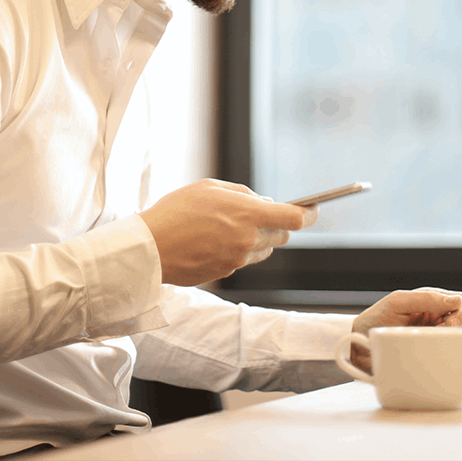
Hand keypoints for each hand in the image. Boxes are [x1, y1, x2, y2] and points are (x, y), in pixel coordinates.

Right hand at [139, 179, 318, 285]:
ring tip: (228, 227)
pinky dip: (238, 250)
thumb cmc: (176, 211)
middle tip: (260, 214)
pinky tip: (214, 241)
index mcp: (248, 215)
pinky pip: (243, 260)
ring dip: (258, 239)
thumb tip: (264, 203)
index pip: (294, 219)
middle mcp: (248, 240)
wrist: (148, 248)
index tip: (314, 210)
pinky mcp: (225, 273)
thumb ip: (243, 194)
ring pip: (264, 249)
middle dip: (277, 225)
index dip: (309, 214)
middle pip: (282, 236)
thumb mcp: (211, 188)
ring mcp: (237, 260)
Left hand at [349, 287, 461, 373]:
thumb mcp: (398, 303)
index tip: (450, 322)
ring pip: (459, 338)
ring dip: (452, 341)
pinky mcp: (430, 354)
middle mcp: (436, 318)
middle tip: (442, 332)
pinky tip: (435, 356)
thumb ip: (426, 298)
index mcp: (432, 301)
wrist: (357, 344)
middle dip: (460, 326)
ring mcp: (434, 337)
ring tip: (431, 343)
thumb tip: (456, 301)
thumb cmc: (375, 319)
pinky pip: (448, 355)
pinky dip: (447, 356)